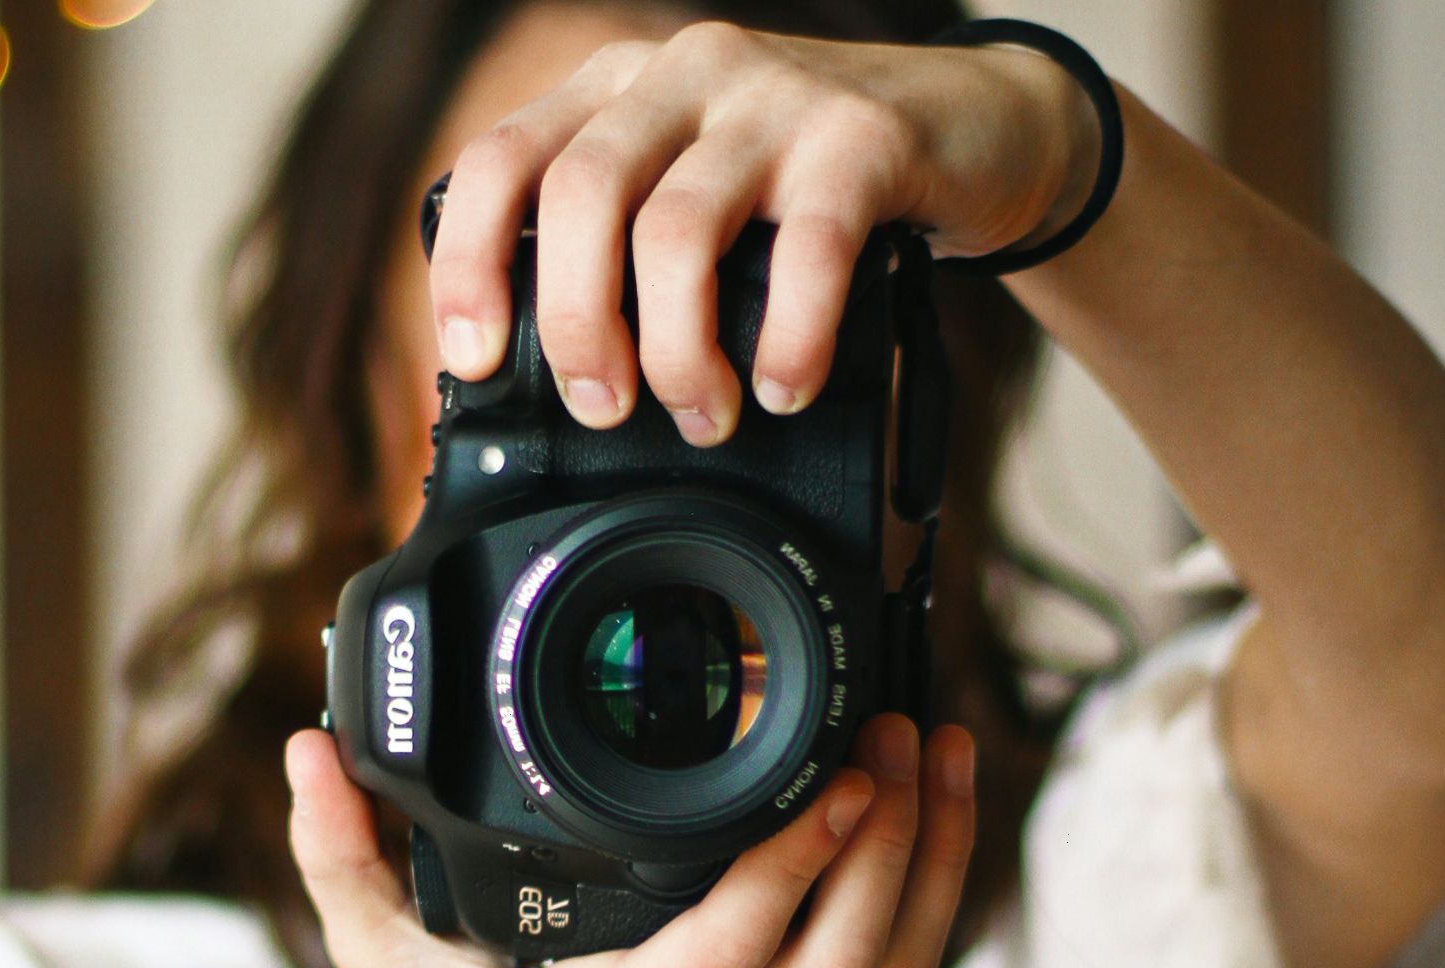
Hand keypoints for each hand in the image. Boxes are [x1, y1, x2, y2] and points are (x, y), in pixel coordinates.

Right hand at [286, 713, 975, 967]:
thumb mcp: (375, 960)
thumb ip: (339, 854)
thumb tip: (310, 751)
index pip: (726, 954)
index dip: (796, 865)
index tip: (837, 773)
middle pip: (841, 966)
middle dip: (892, 845)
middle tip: (898, 731)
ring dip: (932, 866)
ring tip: (937, 752)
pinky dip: (924, 898)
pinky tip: (932, 812)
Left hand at [427, 21, 1097, 444]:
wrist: (974, 126)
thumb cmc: (812, 183)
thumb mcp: (695, 192)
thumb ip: (625, 247)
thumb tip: (555, 380)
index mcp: (617, 90)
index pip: (500, 161)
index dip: (470, 264)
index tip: (475, 359)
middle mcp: (682, 77)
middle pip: (578, 196)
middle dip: (576, 325)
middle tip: (603, 405)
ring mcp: (772, 100)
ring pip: (675, 229)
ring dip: (677, 351)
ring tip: (703, 413)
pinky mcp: (862, 138)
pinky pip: (805, 250)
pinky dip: (787, 340)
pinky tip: (785, 387)